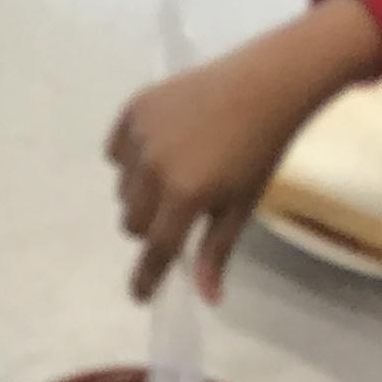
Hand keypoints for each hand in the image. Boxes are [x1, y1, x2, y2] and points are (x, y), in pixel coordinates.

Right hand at [106, 0, 381, 301]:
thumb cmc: (261, 148)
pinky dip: (130, 159)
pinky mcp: (134, 108)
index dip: (147, 277)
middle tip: (178, 212)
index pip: (157, 249)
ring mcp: (141, 135)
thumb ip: (217, 250)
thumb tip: (206, 297)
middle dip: (151, 228)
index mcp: (186, 194)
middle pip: (133, 222)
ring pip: (123, 189)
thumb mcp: (242, 204)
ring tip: (173, 174)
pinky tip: (157, 150)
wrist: (266, 83)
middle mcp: (155, 167)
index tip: (140, 296)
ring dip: (141, 194)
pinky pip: (116, 151)